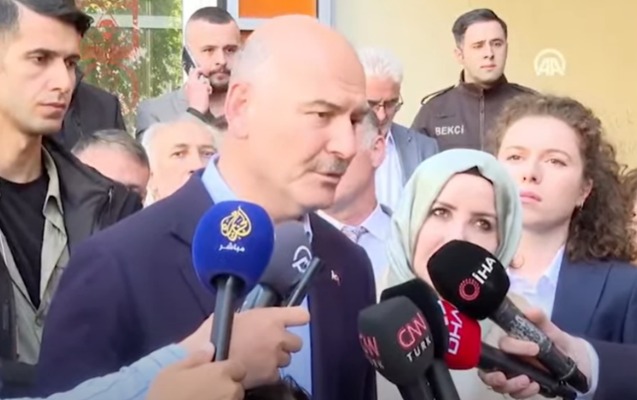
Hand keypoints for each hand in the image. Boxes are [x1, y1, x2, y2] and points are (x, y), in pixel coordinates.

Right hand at [146, 343, 245, 399]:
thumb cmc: (165, 395)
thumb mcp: (172, 371)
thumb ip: (195, 358)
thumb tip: (210, 347)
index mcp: (220, 373)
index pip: (239, 367)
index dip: (228, 370)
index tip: (215, 376)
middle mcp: (230, 390)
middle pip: (237, 387)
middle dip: (226, 387)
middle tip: (206, 391)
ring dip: (222, 399)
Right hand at [178, 307, 309, 388]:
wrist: (208, 361)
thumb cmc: (215, 334)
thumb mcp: (233, 317)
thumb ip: (251, 317)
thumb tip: (253, 318)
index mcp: (271, 318)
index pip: (301, 315)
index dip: (298, 319)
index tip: (293, 321)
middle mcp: (279, 337)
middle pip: (297, 342)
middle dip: (285, 344)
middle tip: (270, 346)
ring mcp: (276, 358)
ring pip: (287, 359)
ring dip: (276, 359)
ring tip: (258, 359)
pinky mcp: (271, 375)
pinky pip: (276, 374)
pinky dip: (267, 373)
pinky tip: (254, 370)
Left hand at [185, 67, 211, 113]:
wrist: (198, 110)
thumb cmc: (201, 98)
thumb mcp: (204, 87)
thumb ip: (204, 81)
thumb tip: (205, 79)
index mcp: (191, 81)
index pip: (195, 70)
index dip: (202, 70)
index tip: (208, 72)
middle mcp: (189, 84)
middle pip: (197, 77)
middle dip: (204, 78)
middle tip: (209, 81)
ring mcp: (190, 90)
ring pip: (198, 83)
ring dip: (204, 84)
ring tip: (209, 89)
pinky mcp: (193, 95)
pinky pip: (199, 89)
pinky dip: (203, 89)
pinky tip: (207, 93)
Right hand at [478, 306, 591, 398]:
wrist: (577, 362)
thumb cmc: (560, 343)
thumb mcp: (553, 331)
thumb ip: (542, 321)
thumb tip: (531, 311)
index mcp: (514, 343)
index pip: (503, 344)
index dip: (514, 347)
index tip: (535, 349)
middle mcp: (509, 359)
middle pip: (488, 368)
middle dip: (491, 375)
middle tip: (502, 377)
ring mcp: (514, 374)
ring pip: (498, 384)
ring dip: (508, 385)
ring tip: (526, 382)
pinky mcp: (522, 388)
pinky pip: (514, 394)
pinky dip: (522, 393)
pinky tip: (535, 387)